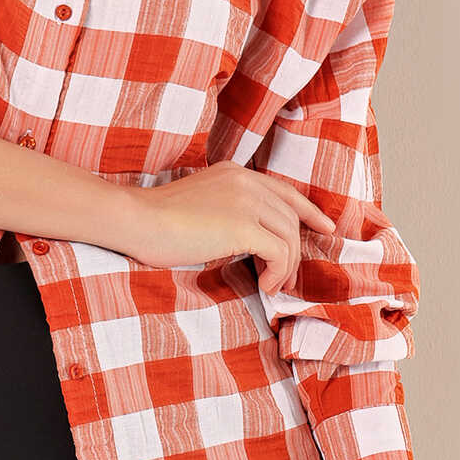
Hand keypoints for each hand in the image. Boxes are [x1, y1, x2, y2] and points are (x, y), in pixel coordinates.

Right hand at [125, 162, 335, 283]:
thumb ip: (226, 209)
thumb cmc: (156, 222)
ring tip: (272, 286)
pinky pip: (280, 252)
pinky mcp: (242, 225)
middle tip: (284, 278)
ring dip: (286, 266)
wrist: (136, 221)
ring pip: (290, 235)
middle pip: (291, 217)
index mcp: (234, 173)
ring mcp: (245, 200)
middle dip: (295, 250)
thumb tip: (250, 239)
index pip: (284, 190)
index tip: (324, 227)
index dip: (309, 210)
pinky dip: (278, 272)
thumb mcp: (199, 204)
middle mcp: (245, 181)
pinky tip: (265, 285)